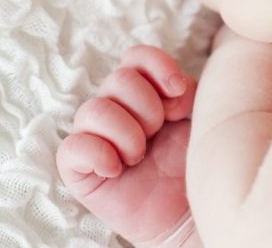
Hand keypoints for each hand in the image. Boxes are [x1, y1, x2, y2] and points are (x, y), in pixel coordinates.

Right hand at [56, 46, 198, 246]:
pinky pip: (71, 149)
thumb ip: (187, 90)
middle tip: (159, 133)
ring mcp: (96, 138)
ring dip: (125, 132)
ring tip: (141, 155)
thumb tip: (172, 83)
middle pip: (117, 79)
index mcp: (145, 93)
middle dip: (146, 106)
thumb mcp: (200, 117)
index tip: (177, 91)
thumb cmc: (195, 164)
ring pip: (92, 110)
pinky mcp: (81, 170)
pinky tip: (118, 168)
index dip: (155, 65)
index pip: (135, 57)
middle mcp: (117, 110)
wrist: (192, 213)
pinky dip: (96, 153)